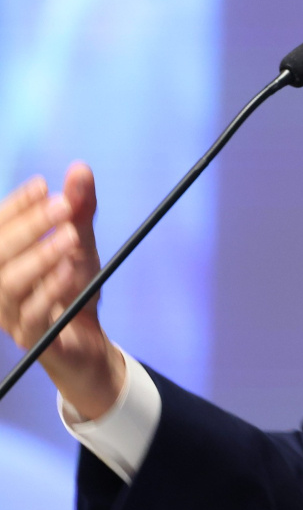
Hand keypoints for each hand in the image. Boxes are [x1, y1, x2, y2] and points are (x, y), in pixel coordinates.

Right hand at [0, 164, 123, 419]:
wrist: (87, 341)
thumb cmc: (74, 287)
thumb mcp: (80, 243)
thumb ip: (79, 209)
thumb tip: (80, 169)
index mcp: (3, 260)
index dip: (15, 205)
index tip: (43, 184)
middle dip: (28, 225)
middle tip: (62, 205)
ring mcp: (9, 314)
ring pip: (9, 284)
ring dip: (40, 256)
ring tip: (70, 235)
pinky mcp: (31, 337)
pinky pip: (32, 314)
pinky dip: (51, 289)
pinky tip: (71, 271)